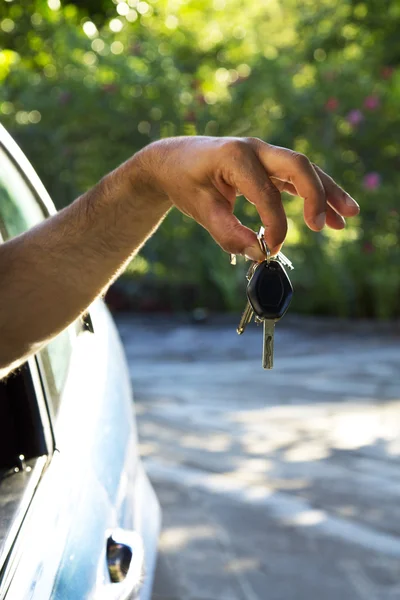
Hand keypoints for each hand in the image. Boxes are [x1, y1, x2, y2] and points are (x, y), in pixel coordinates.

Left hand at [134, 136, 359, 260]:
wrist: (173, 160)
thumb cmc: (185, 182)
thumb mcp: (200, 209)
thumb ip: (227, 233)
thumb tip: (258, 254)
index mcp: (236, 157)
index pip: (266, 193)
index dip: (274, 225)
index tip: (270, 249)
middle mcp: (255, 149)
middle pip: (298, 166)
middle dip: (316, 195)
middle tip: (321, 226)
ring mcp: (264, 154)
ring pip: (304, 170)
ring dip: (327, 192)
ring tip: (350, 215)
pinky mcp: (267, 165)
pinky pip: (296, 178)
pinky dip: (314, 194)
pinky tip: (331, 215)